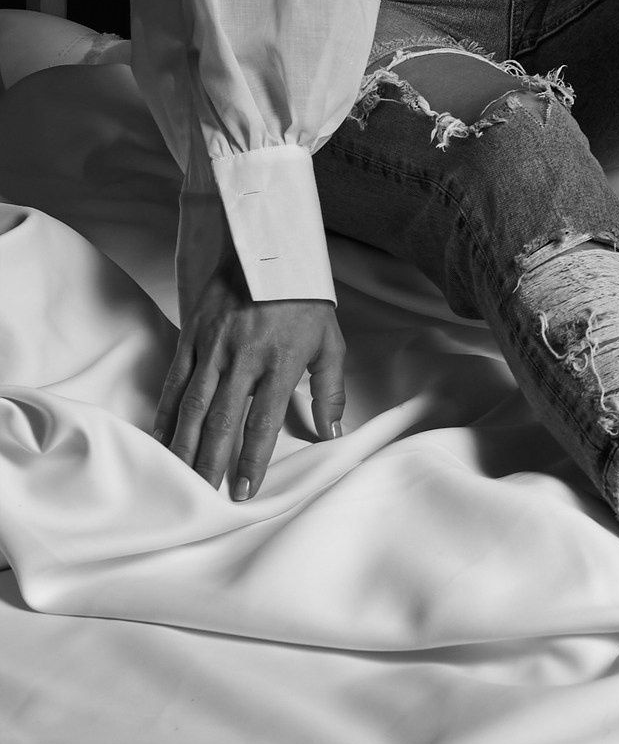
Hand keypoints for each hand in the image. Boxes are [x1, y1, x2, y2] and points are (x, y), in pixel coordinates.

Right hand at [154, 267, 346, 502]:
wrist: (269, 247)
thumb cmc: (305, 300)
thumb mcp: (330, 343)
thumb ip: (330, 390)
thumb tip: (333, 431)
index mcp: (280, 361)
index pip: (262, 421)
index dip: (253, 459)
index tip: (244, 490)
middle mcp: (243, 357)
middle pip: (221, 420)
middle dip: (211, 463)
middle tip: (203, 496)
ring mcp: (214, 346)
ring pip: (192, 405)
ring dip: (184, 445)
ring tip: (178, 478)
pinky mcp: (193, 335)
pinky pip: (175, 381)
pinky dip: (166, 412)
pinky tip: (161, 438)